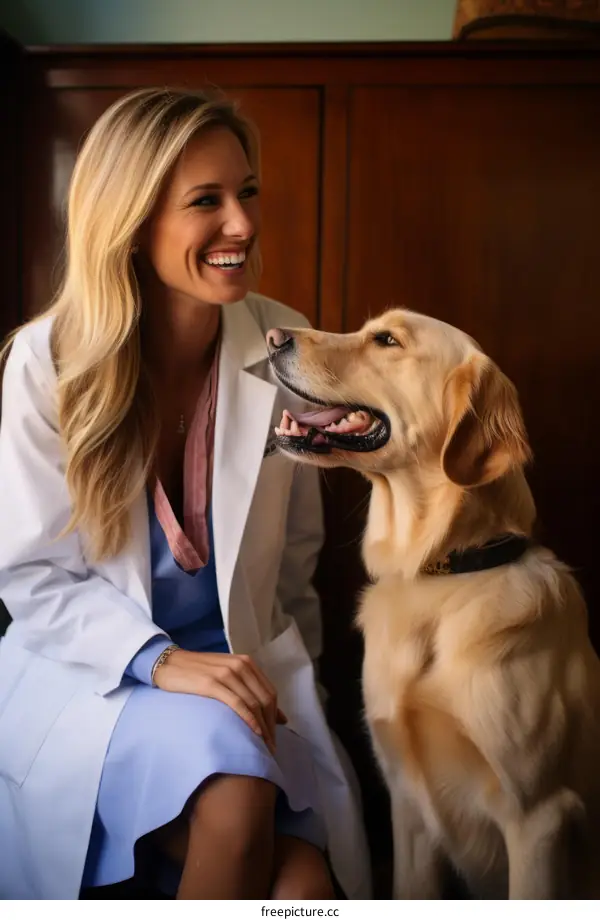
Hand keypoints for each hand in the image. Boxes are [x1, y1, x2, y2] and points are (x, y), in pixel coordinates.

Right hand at [153, 649, 286, 754]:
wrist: (168, 663)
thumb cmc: (198, 673)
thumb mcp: (228, 676)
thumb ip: (250, 691)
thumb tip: (280, 717)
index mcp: (246, 663)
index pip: (270, 693)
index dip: (274, 717)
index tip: (273, 738)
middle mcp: (240, 665)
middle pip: (265, 700)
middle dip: (270, 726)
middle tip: (270, 749)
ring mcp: (226, 673)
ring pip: (253, 703)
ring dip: (262, 728)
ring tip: (263, 748)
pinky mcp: (212, 683)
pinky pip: (237, 703)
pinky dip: (249, 719)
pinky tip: (253, 733)